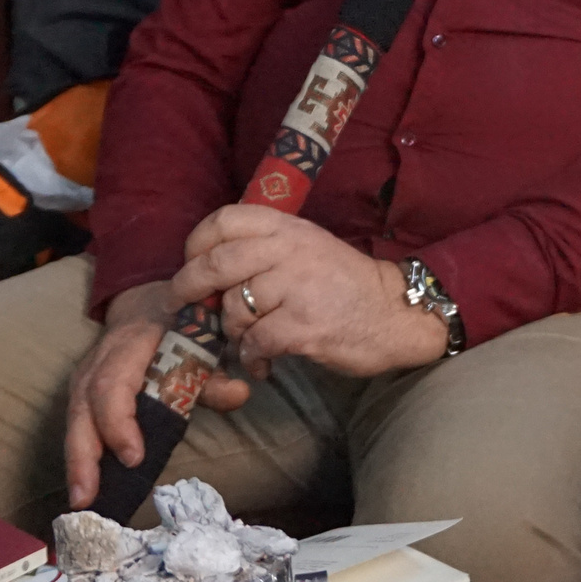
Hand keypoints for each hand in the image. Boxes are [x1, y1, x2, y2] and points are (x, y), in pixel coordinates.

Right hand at [63, 280, 246, 508]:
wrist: (148, 300)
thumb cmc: (180, 325)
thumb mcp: (204, 339)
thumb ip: (218, 372)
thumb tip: (240, 394)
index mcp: (131, 343)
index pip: (113, 384)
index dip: (118, 422)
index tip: (134, 456)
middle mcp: (99, 359)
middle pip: (82, 407)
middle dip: (83, 454)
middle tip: (89, 497)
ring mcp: (85, 374)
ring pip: (73, 418)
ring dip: (76, 460)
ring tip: (82, 499)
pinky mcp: (81, 390)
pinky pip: (76, 423)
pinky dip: (79, 454)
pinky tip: (85, 484)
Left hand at [171, 205, 450, 382]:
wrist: (396, 313)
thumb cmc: (345, 284)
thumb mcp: (309, 246)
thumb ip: (266, 248)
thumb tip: (209, 268)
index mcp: (289, 228)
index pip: (226, 219)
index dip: (197, 242)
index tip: (191, 262)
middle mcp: (291, 251)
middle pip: (217, 263)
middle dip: (190, 288)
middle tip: (185, 305)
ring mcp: (297, 288)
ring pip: (233, 308)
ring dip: (232, 332)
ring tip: (247, 341)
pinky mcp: (303, 326)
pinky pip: (254, 342)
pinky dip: (252, 357)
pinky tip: (264, 362)